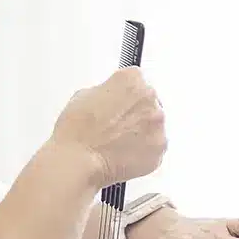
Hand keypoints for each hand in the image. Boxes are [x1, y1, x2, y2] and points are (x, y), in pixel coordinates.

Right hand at [51, 68, 166, 185]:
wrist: (79, 159)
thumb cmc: (78, 130)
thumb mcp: (84, 95)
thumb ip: (107, 91)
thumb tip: (112, 99)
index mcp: (132, 79)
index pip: (136, 81)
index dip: (125, 94)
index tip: (119, 103)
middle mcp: (150, 98)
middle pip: (149, 102)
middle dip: (136, 112)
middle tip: (117, 125)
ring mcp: (158, 124)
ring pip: (154, 125)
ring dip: (142, 131)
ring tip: (118, 142)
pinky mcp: (160, 147)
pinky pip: (155, 147)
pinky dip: (144, 150)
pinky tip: (125, 153)